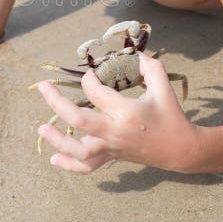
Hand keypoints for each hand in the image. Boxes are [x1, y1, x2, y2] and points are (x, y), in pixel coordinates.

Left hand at [36, 52, 199, 172]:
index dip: (89, 79)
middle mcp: (115, 131)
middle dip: (57, 102)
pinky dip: (70, 166)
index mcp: (126, 112)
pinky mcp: (111, 157)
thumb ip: (150, 66)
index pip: (96, 92)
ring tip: (41, 127)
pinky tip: (54, 159)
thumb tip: (132, 53)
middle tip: (43, 86)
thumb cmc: (171, 115)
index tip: (91, 73)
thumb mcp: (163, 86)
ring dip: (58, 140)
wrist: (181, 150)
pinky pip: (87, 167)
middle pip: (79, 120)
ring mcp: (111, 147)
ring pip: (79, 150)